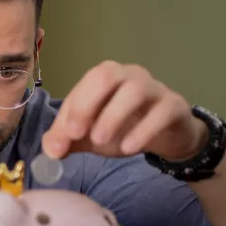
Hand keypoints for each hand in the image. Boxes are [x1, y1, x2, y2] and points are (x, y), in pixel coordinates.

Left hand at [42, 61, 208, 161]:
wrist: (167, 135)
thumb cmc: (125, 127)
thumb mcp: (91, 135)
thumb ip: (68, 139)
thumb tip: (50, 150)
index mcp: (105, 77)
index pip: (82, 87)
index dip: (69, 113)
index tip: (61, 140)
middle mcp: (129, 75)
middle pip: (106, 76)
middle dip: (86, 105)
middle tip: (76, 135)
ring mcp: (155, 88)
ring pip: (135, 90)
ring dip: (112, 116)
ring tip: (100, 141)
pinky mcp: (175, 106)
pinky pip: (161, 112)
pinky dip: (143, 130)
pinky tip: (129, 148)